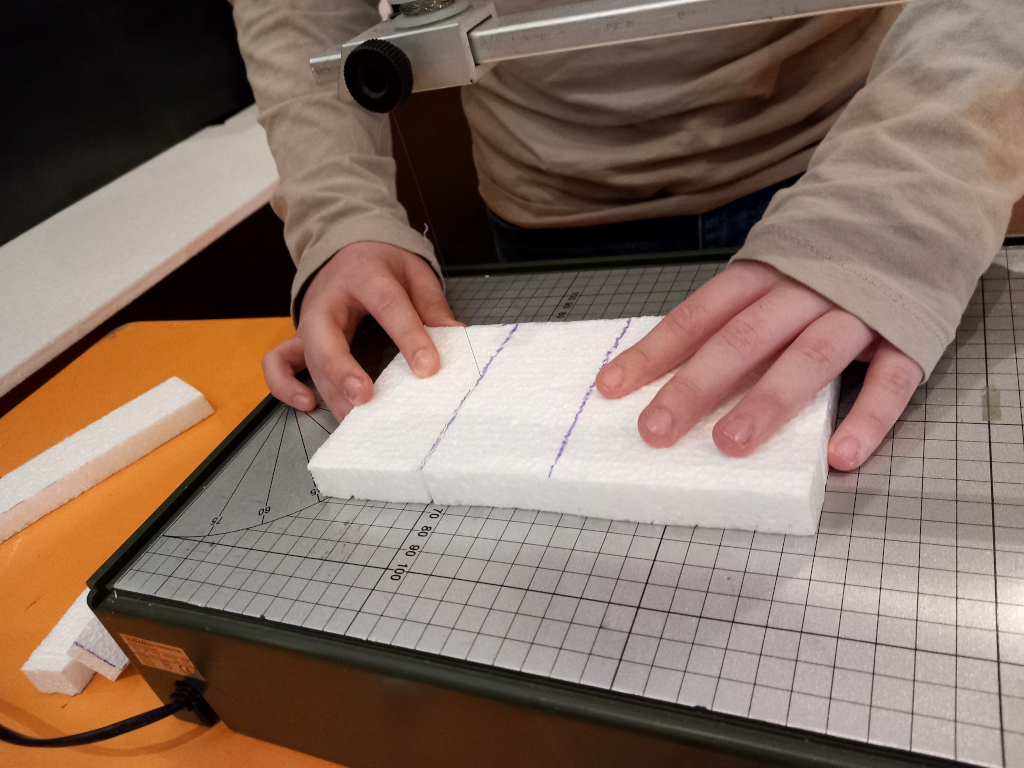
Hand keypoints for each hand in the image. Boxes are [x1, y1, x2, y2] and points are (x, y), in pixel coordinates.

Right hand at [262, 241, 461, 420]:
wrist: (346, 249)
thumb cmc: (382, 265)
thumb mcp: (413, 272)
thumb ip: (432, 305)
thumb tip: (456, 336)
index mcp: (365, 275)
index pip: (387, 306)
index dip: (408, 338)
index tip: (429, 367)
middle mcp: (328, 299)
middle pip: (325, 335)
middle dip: (342, 369)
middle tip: (366, 398)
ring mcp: (308, 320)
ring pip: (307, 358)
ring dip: (328, 392)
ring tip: (354, 421)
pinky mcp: (298, 338)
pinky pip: (277, 363)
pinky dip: (285, 386)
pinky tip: (309, 404)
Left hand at [595, 262, 922, 470]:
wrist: (919, 202)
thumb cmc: (829, 252)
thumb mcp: (775, 265)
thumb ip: (736, 308)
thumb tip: (673, 364)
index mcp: (764, 272)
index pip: (698, 316)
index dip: (655, 352)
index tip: (612, 389)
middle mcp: (804, 289)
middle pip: (743, 339)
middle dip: (696, 385)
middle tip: (656, 430)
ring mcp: (857, 311)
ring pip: (809, 357)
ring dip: (768, 401)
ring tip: (730, 445)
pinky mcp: (907, 333)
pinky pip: (890, 379)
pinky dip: (867, 418)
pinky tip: (841, 456)